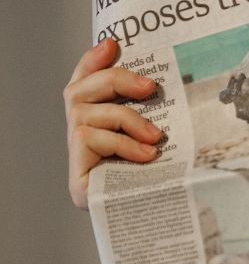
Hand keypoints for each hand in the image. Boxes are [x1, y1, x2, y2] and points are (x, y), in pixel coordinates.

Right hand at [64, 39, 163, 208]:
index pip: (84, 79)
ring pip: (91, 114)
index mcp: (96, 117)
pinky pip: (92, 139)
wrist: (154, 219)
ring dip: (128, 119)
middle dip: (116, 79)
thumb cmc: (159, 173)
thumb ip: (149, 110)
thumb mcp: (157, 134)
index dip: (93, 59)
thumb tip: (159, 82)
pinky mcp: (76, 171)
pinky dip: (124, 144)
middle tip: (150, 86)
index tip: (113, 44)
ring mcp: (74, 151)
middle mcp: (78, 129)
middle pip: (81, 89)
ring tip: (156, 137)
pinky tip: (147, 156)